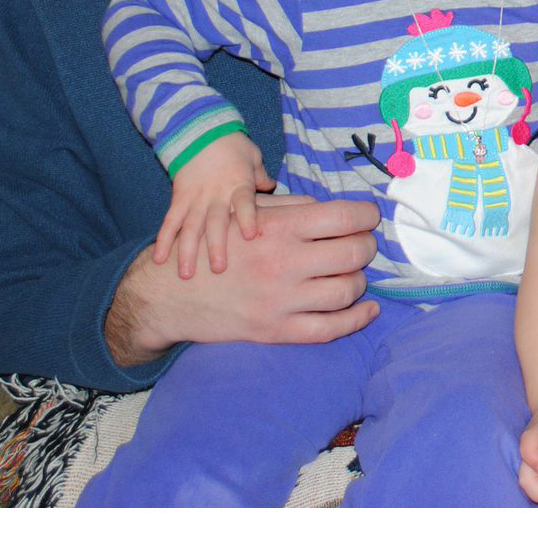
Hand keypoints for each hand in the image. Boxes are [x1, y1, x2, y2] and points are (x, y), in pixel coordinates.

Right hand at [109, 194, 380, 366]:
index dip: (368, 215)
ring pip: (348, 290)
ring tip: (353, 272)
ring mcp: (281, 301)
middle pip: (354, 253)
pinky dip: (357, 319)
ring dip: (360, 279)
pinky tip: (368, 308)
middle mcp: (284, 263)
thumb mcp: (246, 214)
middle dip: (367, 245)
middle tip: (363, 243)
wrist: (168, 293)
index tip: (369, 217)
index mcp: (278, 227)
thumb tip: (338, 211)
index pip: (345, 217)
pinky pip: (330, 329)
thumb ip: (294, 207)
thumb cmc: (212, 246)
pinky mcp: (276, 330)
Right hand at [154, 132, 274, 276]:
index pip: (245, 203)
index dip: (248, 218)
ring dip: (188, 251)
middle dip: (216, 246)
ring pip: (191, 227)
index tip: (251, 236)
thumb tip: (274, 188)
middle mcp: (217, 194)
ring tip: (186, 275)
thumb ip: (262, 177)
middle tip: (219, 269)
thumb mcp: (253, 157)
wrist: (199, 128)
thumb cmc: (232, 144)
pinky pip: (171, 220)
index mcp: (239, 184)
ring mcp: (196, 197)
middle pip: (216, 222)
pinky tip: (158, 259)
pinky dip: (164, 240)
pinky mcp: (179, 197)